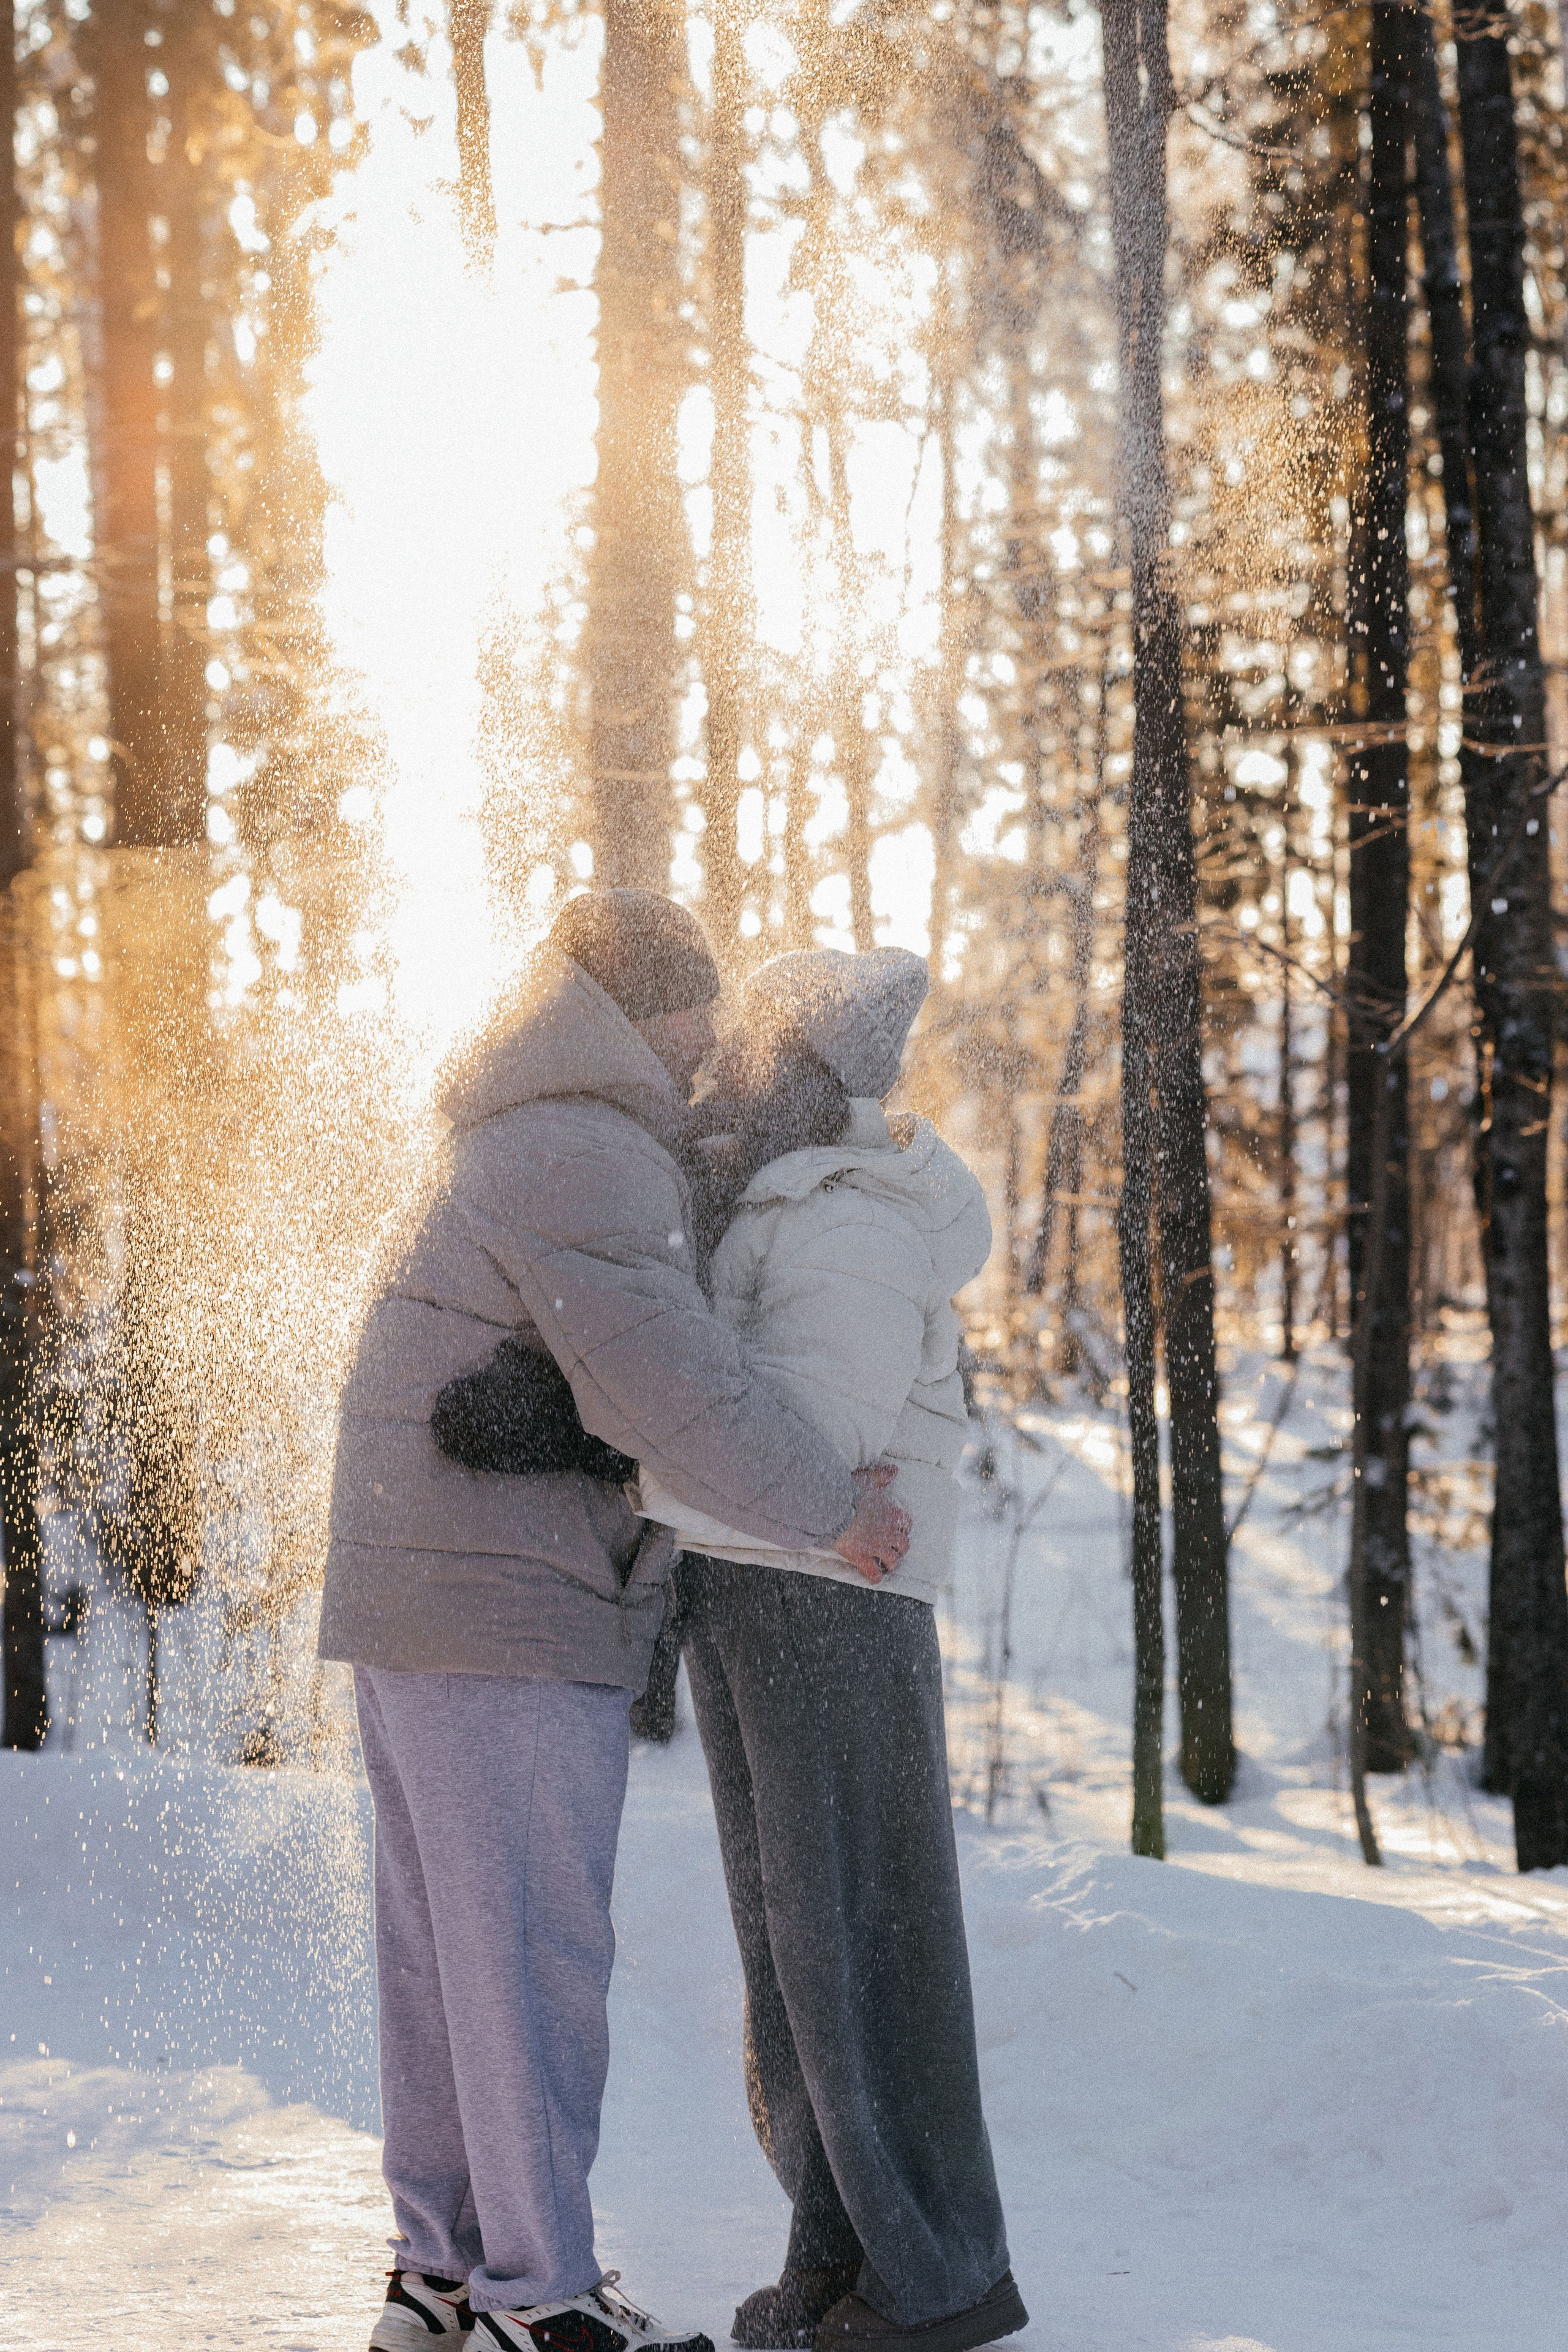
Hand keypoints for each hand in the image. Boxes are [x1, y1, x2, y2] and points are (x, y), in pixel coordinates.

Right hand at [833, 1463, 911, 1584]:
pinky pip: (873, 1572)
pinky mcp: (862, 1557)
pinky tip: (875, 1578)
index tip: (898, 1531)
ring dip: (891, 1564)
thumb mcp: (868, 1479)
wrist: (834, 1507)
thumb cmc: (850, 1491)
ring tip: (887, 1566)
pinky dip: (875, 1577)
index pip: (906, 1524)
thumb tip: (895, 1470)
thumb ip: (882, 1476)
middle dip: (900, 1549)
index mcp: (890, 1513)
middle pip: (903, 1545)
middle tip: (894, 1551)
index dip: (903, 1529)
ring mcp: (876, 1546)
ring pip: (893, 1560)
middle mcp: (887, 1532)